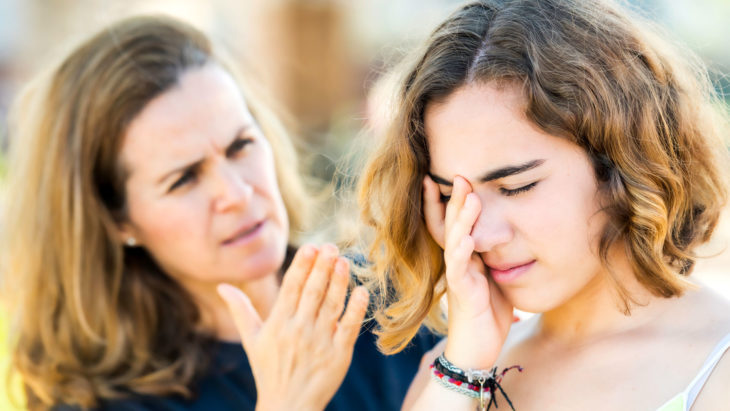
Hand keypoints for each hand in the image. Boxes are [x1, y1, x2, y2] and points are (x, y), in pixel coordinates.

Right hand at [218, 244, 368, 410]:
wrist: (288, 407)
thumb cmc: (269, 370)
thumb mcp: (251, 340)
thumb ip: (240, 310)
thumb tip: (221, 287)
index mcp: (278, 323)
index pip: (291, 288)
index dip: (302, 266)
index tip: (311, 247)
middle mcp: (299, 330)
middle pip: (313, 292)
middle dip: (322, 267)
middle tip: (330, 246)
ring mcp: (320, 342)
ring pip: (331, 306)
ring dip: (339, 282)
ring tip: (344, 261)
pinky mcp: (339, 355)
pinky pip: (348, 328)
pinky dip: (356, 310)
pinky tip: (362, 291)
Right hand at [423, 175, 512, 369]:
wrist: (476, 349)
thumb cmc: (487, 314)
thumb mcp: (497, 278)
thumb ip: (499, 257)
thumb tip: (516, 237)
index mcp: (464, 257)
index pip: (452, 223)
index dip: (449, 201)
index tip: (450, 176)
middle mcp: (456, 263)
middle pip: (451, 224)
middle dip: (455, 199)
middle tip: (460, 175)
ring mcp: (457, 276)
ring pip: (454, 241)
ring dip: (462, 219)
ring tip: (470, 197)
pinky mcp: (461, 293)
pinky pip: (460, 269)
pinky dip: (463, 253)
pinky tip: (468, 238)